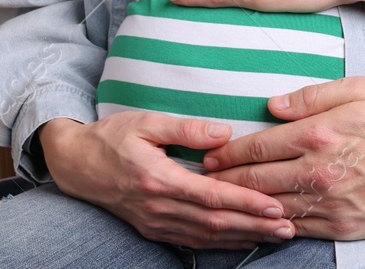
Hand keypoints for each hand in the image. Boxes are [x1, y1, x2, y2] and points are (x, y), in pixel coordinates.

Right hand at [38, 114, 294, 248]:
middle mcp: (159, 207)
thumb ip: (187, 129)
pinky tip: (243, 241)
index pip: (211, 196)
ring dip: (243, 237)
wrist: (76, 164)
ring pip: (207, 236)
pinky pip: (193, 241)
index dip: (245, 202)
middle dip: (255, 225)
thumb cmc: (112, 137)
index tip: (274, 204)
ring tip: (275, 235)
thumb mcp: (146, 122)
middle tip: (288, 225)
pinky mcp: (154, 229)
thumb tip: (225, 133)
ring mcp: (155, 222)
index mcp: (159, 180)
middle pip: (215, 222)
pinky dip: (222, 243)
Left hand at [200, 77, 364, 240]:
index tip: (209, 155)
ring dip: (241, 205)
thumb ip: (310, 96)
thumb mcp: (356, 89)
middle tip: (204, 180)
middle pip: (255, 180)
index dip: (228, 152)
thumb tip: (272, 106)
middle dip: (224, 180)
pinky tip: (258, 221)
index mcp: (316, 134)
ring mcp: (326, 202)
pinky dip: (271, 226)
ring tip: (221, 202)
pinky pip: (295, 228)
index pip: (258, 146)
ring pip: (270, 207)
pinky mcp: (339, 225)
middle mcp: (315, 171)